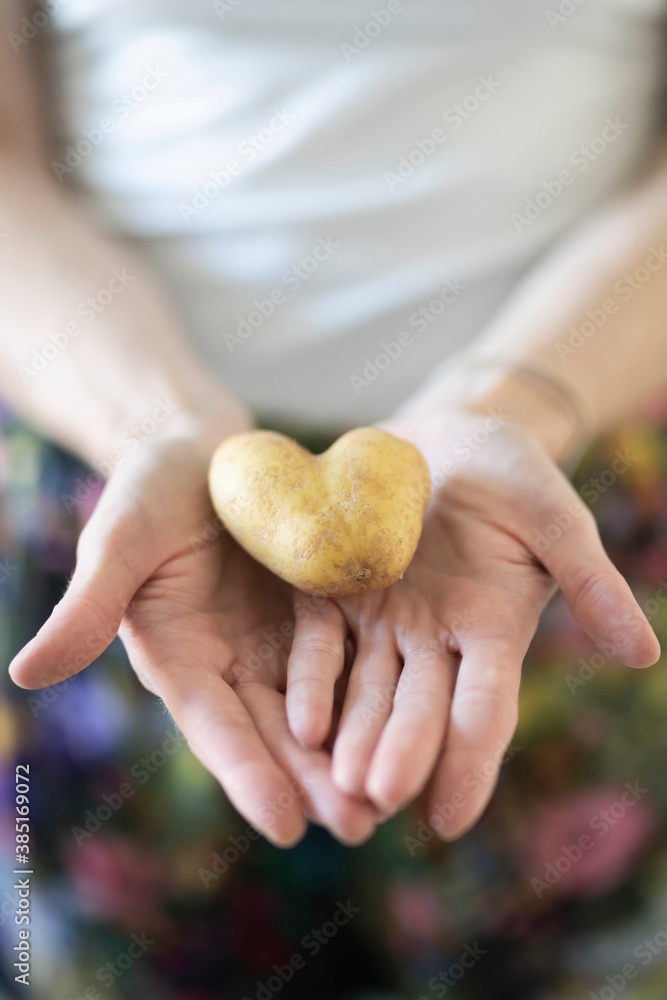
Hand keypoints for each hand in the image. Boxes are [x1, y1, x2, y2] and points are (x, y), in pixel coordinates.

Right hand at [8, 425, 377, 846]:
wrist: (204, 449)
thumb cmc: (150, 489)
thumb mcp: (121, 539)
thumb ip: (88, 606)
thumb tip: (25, 674)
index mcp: (179, 658)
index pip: (215, 726)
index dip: (247, 774)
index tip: (285, 826)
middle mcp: (232, 662)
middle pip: (274, 731)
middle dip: (313, 781)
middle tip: (359, 827)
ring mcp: (278, 639)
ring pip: (319, 706)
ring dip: (353, 751)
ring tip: (394, 796)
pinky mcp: (317, 610)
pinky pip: (352, 652)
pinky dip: (375, 688)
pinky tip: (413, 716)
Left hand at [285, 411, 659, 837]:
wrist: (450, 439)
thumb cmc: (514, 477)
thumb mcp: (556, 521)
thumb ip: (590, 584)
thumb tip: (645, 656)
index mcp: (492, 631)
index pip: (483, 708)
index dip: (470, 761)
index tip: (450, 819)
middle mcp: (434, 639)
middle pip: (417, 708)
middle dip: (399, 754)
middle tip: (376, 799)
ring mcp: (381, 619)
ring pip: (366, 688)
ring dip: (351, 736)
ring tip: (334, 784)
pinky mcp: (334, 589)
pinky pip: (320, 640)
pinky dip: (313, 679)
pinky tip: (298, 722)